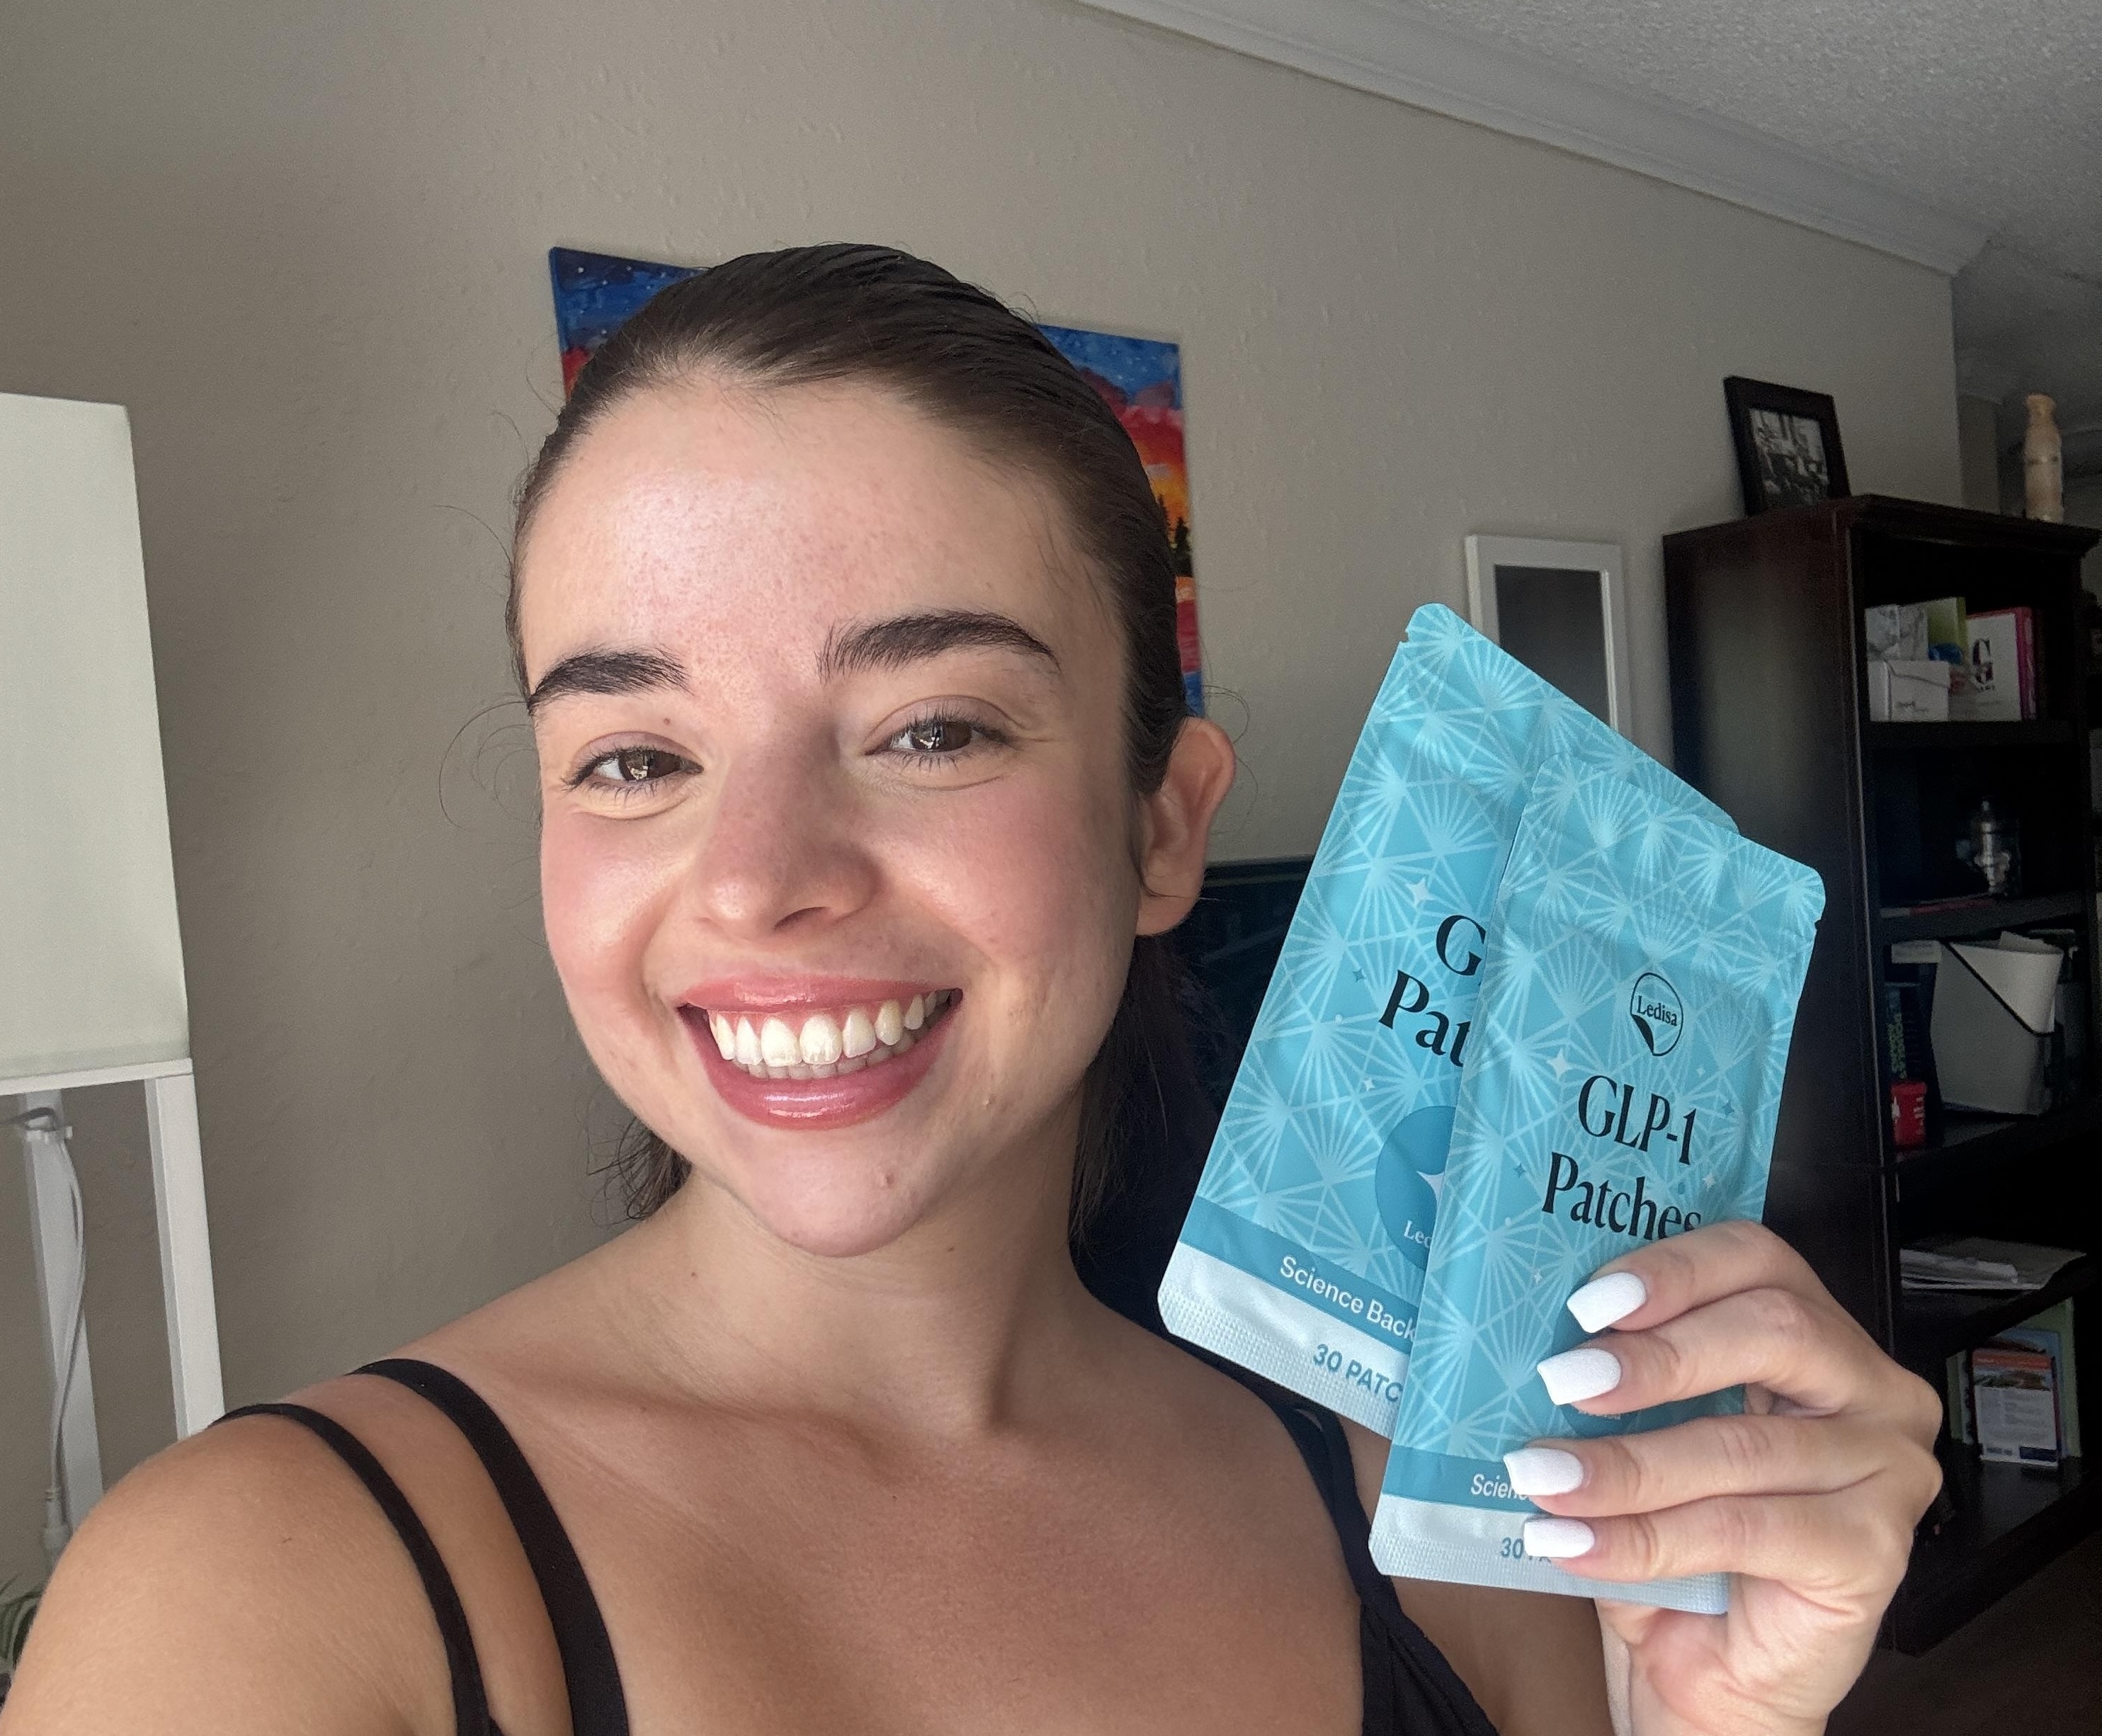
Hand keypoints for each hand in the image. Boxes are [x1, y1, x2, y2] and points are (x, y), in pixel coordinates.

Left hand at [1503, 1220, 1942, 1735]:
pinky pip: (1744, 1531)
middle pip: (1773, 1330)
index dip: (1673, 1270)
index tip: (1587, 1303)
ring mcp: (1888, 1470)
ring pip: (1743, 1445)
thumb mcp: (1641, 1436)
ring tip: (1543, 1477)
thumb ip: (1616, 1379)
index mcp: (1816, 1333)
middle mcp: (1872, 1389)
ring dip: (1625, 1464)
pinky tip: (1574, 1542)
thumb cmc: (1675, 1539)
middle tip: (1565, 1382)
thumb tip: (1537, 1337)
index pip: (1758, 1259)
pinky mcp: (1877, 1552)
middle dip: (1656, 1355)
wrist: (1707, 1673)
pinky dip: (1644, 1539)